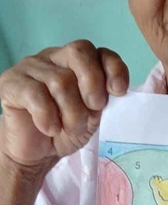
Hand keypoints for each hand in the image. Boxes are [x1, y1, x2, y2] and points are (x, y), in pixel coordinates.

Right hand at [0, 40, 128, 166]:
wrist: (37, 153)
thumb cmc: (65, 130)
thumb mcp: (92, 115)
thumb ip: (102, 97)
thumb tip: (114, 89)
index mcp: (77, 62)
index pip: (100, 52)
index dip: (114, 68)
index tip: (119, 92)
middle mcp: (54, 57)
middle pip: (79, 53)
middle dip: (93, 84)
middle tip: (93, 110)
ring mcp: (30, 67)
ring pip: (60, 80)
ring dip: (72, 113)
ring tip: (69, 129)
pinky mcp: (11, 83)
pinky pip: (36, 95)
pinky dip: (48, 117)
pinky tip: (50, 129)